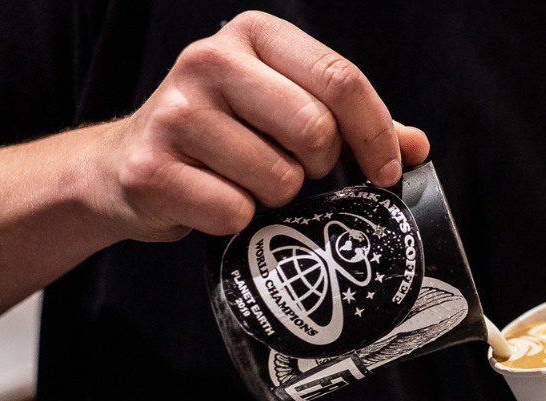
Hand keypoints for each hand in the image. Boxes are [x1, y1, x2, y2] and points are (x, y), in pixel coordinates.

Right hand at [90, 10, 428, 241]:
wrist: (126, 166)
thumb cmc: (225, 136)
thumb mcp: (287, 109)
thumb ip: (353, 124)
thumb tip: (418, 147)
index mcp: (254, 34)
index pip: (341, 79)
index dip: (376, 134)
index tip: (387, 171)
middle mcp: (209, 60)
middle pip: (316, 130)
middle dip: (318, 165)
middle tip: (296, 169)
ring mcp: (175, 113)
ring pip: (279, 178)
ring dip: (276, 196)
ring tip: (245, 180)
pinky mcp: (152, 168)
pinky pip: (235, 212)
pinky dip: (237, 221)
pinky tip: (213, 200)